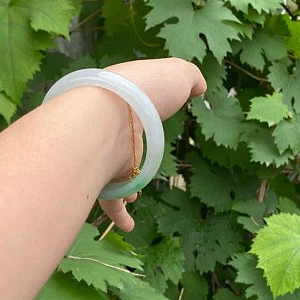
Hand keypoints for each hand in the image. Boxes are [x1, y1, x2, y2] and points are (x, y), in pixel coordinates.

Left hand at [97, 57, 206, 231]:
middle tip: (132, 167)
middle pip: (115, 145)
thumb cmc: (145, 89)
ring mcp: (102, 154)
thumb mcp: (178, 74)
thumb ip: (190, 78)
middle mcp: (106, 127)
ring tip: (131, 197)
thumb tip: (197, 86)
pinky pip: (110, 202)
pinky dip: (119, 214)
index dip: (137, 116)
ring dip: (121, 187)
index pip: (127, 109)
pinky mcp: (102, 180)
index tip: (146, 125)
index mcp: (121, 100)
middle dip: (125, 157)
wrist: (111, 112)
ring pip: (109, 174)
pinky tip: (128, 226)